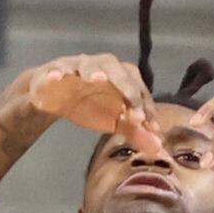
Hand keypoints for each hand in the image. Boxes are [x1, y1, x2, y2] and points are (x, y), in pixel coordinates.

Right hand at [26, 53, 161, 153]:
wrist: (55, 98)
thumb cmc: (90, 104)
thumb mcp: (114, 120)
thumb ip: (136, 132)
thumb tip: (158, 148)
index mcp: (121, 76)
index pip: (138, 87)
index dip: (144, 105)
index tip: (148, 125)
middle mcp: (102, 66)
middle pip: (118, 71)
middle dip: (126, 88)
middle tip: (133, 108)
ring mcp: (78, 66)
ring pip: (87, 64)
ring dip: (93, 70)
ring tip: (97, 79)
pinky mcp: (55, 71)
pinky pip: (56, 71)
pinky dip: (56, 73)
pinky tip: (56, 78)